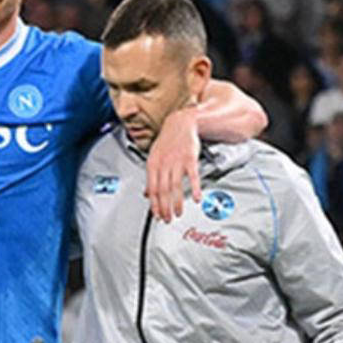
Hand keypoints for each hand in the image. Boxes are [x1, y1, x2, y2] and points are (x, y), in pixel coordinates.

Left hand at [145, 106, 200, 221]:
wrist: (180, 123)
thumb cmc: (168, 141)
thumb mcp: (155, 158)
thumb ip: (152, 177)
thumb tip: (147, 194)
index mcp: (152, 165)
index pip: (152, 190)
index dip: (154, 205)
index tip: (157, 216)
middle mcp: (163, 164)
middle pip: (163, 190)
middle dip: (164, 207)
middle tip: (167, 219)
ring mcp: (176, 161)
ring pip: (175, 186)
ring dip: (177, 202)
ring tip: (178, 213)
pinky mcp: (190, 158)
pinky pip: (192, 176)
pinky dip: (194, 188)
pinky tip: (196, 198)